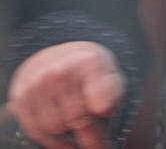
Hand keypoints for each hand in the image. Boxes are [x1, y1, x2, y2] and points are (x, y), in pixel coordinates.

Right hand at [7, 42, 123, 148]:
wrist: (57, 59)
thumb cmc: (90, 73)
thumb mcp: (111, 76)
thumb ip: (112, 92)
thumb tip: (103, 109)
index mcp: (90, 62)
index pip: (100, 104)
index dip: (104, 129)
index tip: (107, 145)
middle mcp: (60, 70)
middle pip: (78, 120)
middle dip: (90, 137)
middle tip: (98, 145)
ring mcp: (36, 84)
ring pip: (56, 129)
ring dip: (70, 137)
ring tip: (81, 133)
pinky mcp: (20, 98)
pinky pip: (36, 131)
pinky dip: (52, 140)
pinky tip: (64, 138)